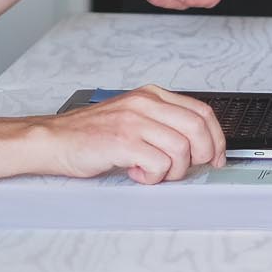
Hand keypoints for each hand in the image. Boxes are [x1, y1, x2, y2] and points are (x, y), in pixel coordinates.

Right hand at [40, 85, 225, 183]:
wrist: (54, 140)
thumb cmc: (91, 134)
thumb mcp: (133, 117)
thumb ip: (161, 123)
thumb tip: (197, 144)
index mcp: (152, 95)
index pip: (201, 111)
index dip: (217, 137)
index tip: (217, 156)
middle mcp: (145, 103)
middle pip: (197, 128)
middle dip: (203, 155)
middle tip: (189, 169)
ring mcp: (134, 121)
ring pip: (182, 148)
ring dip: (173, 170)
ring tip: (154, 172)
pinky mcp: (123, 142)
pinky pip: (159, 164)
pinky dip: (154, 177)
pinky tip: (138, 174)